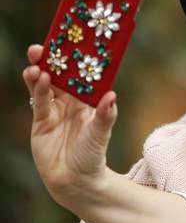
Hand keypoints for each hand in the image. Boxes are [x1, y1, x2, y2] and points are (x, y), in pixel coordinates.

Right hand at [23, 44, 116, 205]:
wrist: (75, 179)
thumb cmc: (92, 154)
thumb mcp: (101, 133)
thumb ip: (105, 115)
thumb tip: (112, 95)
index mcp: (86, 99)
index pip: (79, 74)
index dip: (74, 59)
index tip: (70, 43)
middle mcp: (69, 101)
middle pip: (58, 76)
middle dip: (50, 61)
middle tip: (43, 46)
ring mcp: (54, 110)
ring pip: (44, 86)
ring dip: (39, 72)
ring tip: (37, 61)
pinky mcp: (41, 121)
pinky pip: (39, 102)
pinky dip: (39, 90)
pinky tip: (39, 78)